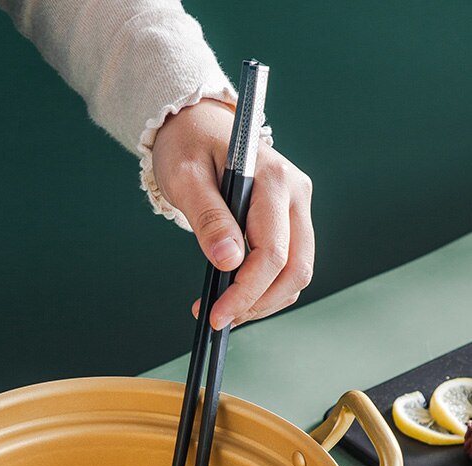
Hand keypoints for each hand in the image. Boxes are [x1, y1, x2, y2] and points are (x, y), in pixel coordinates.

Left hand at [152, 99, 314, 328]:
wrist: (197, 127)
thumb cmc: (188, 148)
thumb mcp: (186, 178)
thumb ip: (208, 219)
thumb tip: (227, 261)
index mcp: (274, 179)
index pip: (272, 253)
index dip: (245, 291)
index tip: (216, 316)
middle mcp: (296, 193)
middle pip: (295, 269)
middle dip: (258, 303)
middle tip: (220, 320)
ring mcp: (297, 207)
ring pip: (298, 273)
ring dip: (264, 301)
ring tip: (225, 311)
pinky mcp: (291, 220)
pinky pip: (289, 266)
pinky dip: (267, 289)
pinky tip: (237, 297)